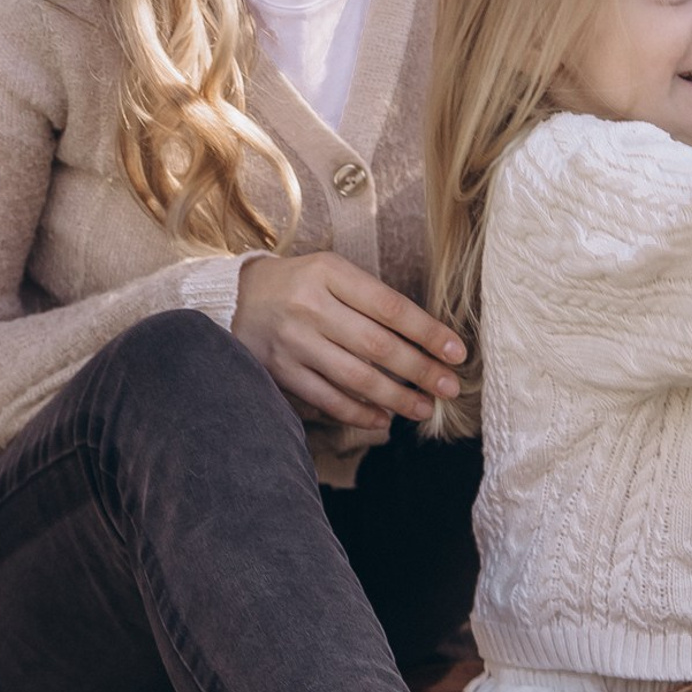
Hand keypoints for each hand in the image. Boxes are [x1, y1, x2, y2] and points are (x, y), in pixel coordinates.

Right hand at [232, 251, 466, 431]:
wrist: (235, 298)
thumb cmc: (301, 284)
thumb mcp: (332, 273)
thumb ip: (372, 299)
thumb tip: (426, 340)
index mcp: (330, 272)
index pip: (391, 306)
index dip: (428, 332)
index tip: (456, 352)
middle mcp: (311, 305)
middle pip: (377, 345)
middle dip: (420, 370)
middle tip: (450, 388)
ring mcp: (293, 341)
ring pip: (355, 377)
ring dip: (396, 398)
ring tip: (423, 409)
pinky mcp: (278, 370)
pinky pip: (327, 399)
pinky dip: (359, 413)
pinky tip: (384, 419)